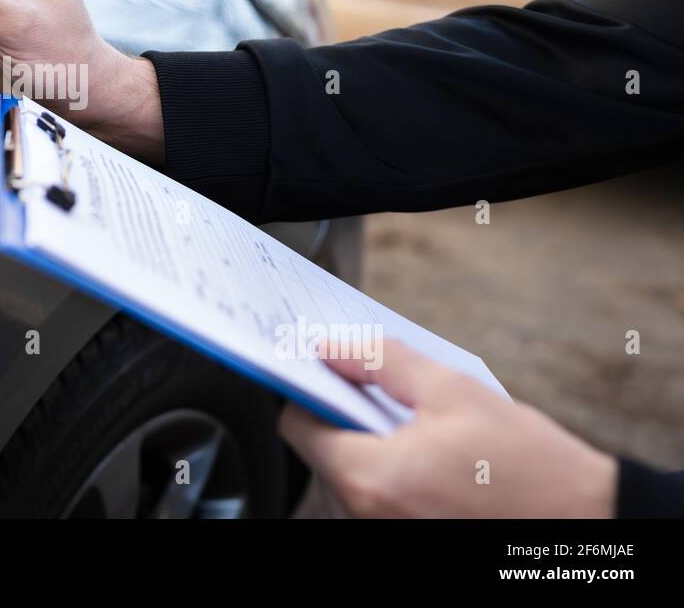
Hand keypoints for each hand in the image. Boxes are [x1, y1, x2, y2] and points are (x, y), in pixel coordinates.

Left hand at [280, 340, 615, 517]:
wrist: (588, 524)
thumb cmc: (528, 463)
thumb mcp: (454, 390)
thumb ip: (379, 361)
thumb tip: (329, 345)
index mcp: (369, 476)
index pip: (297, 425)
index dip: (309, 388)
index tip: (331, 368)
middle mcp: (365, 514)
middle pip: (322, 451)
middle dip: (343, 414)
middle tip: (380, 387)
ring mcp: (383, 532)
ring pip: (349, 475)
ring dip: (369, 443)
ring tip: (417, 422)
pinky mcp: (405, 539)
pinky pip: (377, 497)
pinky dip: (390, 470)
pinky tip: (429, 453)